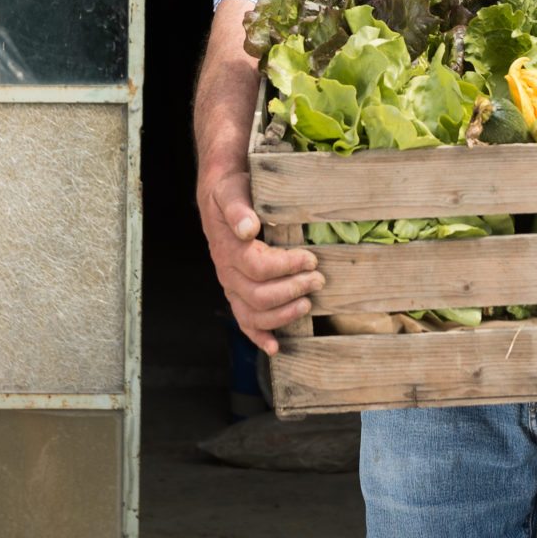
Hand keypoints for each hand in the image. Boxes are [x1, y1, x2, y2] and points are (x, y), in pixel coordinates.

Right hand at [198, 169, 323, 355]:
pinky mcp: (236, 293)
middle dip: (292, 290)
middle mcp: (227, 272)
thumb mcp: (232, 190)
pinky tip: (275, 347)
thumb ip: (238, 209)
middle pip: (259, 295)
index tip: (311, 258)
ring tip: (307, 304)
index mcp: (228, 248)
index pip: (258, 266)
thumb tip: (248, 229)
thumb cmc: (230, 191)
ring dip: (283, 314)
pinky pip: (244, 321)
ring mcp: (231, 286)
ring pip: (254, 314)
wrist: (218, 197)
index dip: (287, 266)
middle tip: (318, 279)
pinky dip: (259, 337)